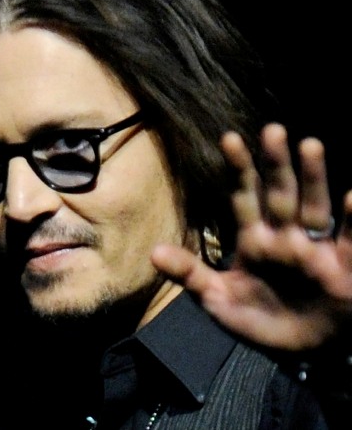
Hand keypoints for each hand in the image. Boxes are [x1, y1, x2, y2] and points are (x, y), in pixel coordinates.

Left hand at [152, 123, 351, 350]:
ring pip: (314, 206)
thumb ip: (190, 275)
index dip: (238, 169)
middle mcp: (284, 235)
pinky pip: (350, 239)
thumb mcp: (218, 300)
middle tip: (272, 131)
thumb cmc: (257, 321)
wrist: (300, 353)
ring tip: (310, 146)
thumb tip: (153, 254)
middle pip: (280, 193)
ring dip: (314, 178)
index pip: (244, 196)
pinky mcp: (344, 265)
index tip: (229, 138)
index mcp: (254, 239)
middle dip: (276, 164)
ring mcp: (315, 247)